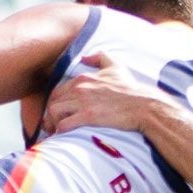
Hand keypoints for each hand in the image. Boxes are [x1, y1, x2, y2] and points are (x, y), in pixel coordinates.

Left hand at [42, 53, 162, 134]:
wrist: (142, 105)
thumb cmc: (130, 88)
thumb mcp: (116, 66)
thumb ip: (99, 57)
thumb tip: (85, 56)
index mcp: (82, 78)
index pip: (57, 90)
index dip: (54, 103)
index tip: (57, 112)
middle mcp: (79, 88)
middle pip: (52, 101)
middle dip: (50, 114)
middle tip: (53, 124)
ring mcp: (83, 102)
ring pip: (54, 112)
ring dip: (52, 122)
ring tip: (56, 130)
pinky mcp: (88, 116)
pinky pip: (64, 124)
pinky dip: (60, 131)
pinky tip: (64, 135)